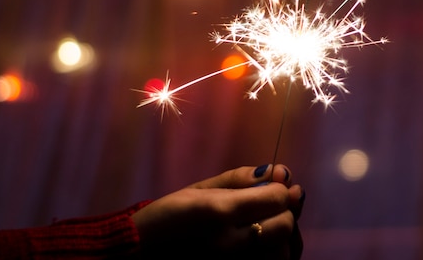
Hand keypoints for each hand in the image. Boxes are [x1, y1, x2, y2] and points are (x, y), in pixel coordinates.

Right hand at [131, 164, 303, 258]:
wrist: (137, 259)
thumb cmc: (167, 218)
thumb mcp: (199, 190)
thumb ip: (240, 179)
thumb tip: (278, 171)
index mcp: (219, 212)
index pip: (276, 198)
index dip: (282, 189)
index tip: (277, 187)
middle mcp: (231, 243)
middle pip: (284, 226)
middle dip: (285, 211)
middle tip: (274, 206)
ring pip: (283, 252)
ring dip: (283, 238)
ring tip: (268, 227)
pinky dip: (275, 256)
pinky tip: (265, 247)